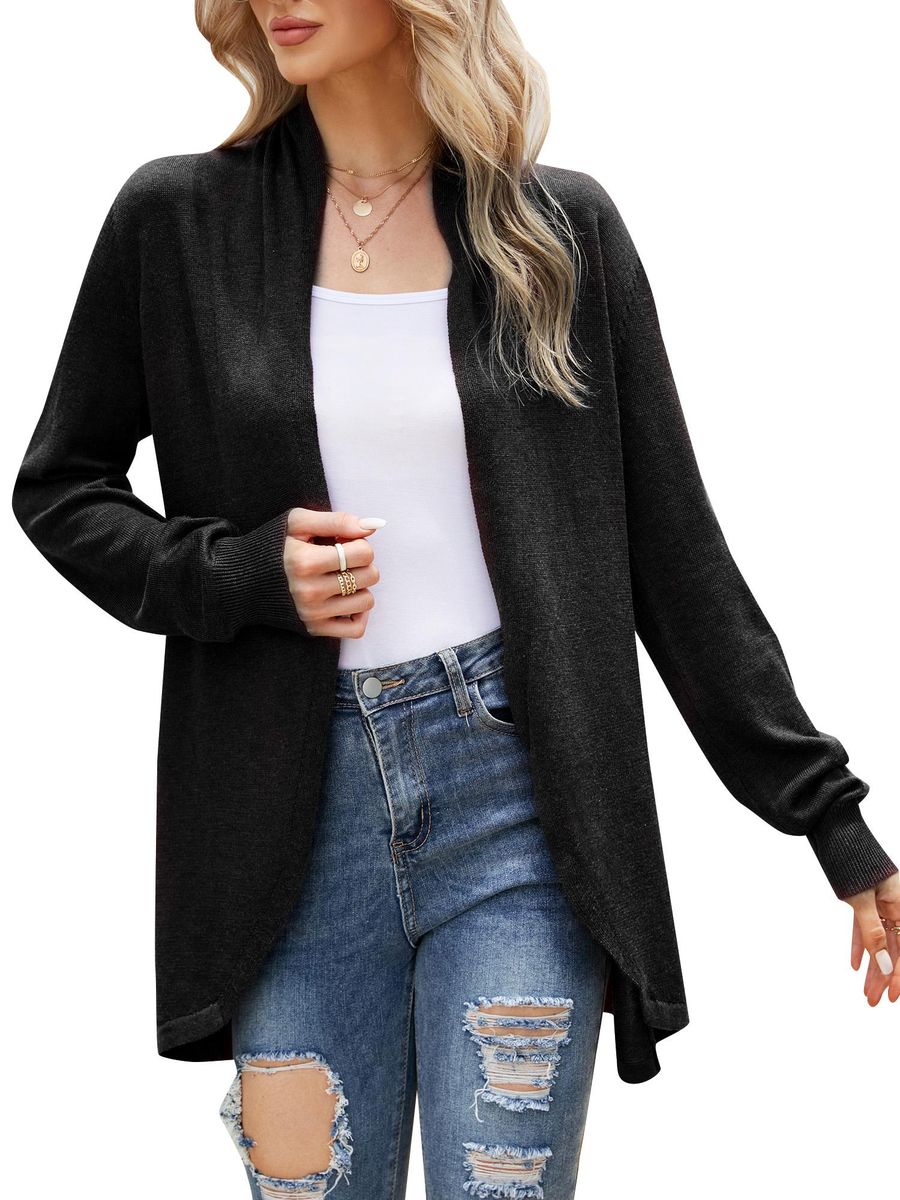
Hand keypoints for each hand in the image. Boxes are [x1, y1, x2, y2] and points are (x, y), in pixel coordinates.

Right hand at [282, 507, 382, 637]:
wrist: (242, 580)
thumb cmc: (274, 547)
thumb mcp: (298, 522)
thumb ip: (337, 521)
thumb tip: (374, 526)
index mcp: (305, 561)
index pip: (364, 553)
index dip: (359, 544)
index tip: (341, 544)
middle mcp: (309, 591)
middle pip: (370, 576)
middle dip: (361, 564)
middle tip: (341, 561)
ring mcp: (312, 613)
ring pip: (367, 601)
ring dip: (360, 587)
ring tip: (340, 578)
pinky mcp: (314, 629)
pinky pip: (356, 629)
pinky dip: (358, 614)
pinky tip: (345, 600)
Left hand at [845, 869, 899, 1003]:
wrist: (835, 830)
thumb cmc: (852, 861)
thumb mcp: (862, 899)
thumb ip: (872, 931)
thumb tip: (884, 964)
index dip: (899, 974)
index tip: (893, 996)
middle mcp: (895, 905)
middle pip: (892, 948)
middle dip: (883, 977)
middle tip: (873, 1002)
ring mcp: (880, 901)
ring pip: (878, 940)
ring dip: (871, 966)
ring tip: (865, 991)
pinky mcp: (865, 898)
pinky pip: (864, 925)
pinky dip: (859, 943)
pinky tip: (854, 964)